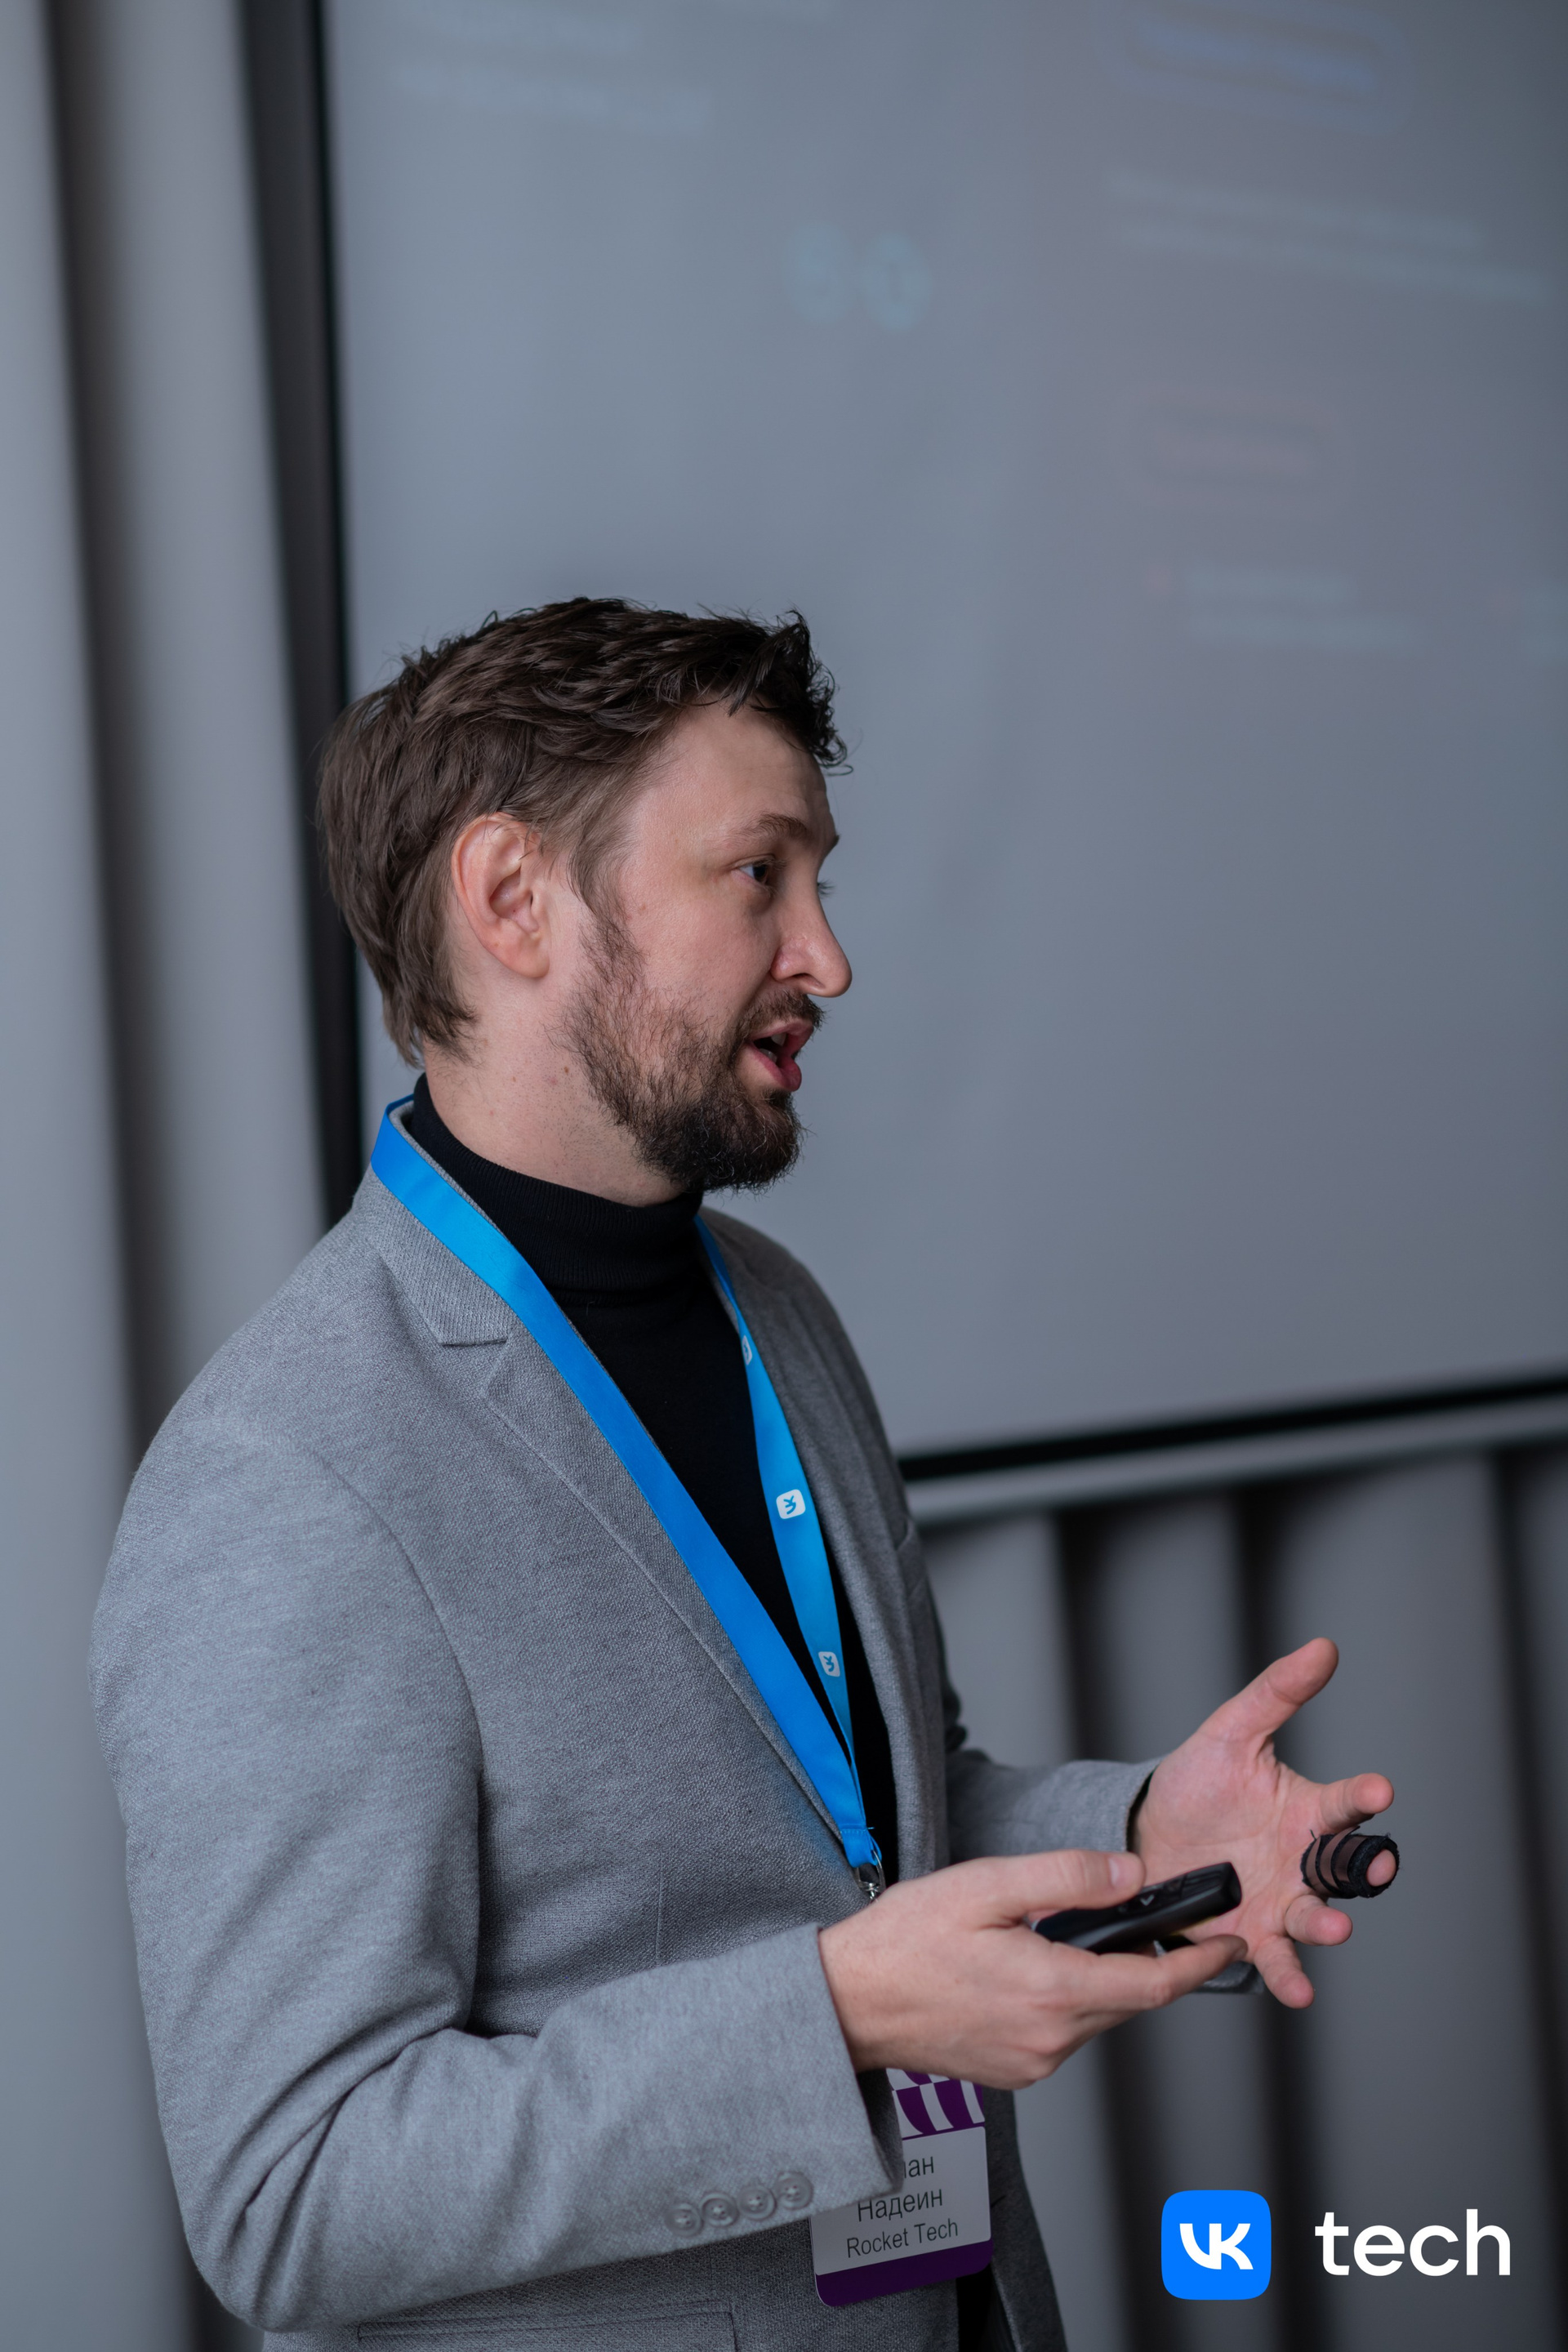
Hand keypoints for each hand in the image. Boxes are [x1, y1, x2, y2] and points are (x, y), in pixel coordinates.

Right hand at [818, 1848, 1244, 2089]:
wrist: (848, 2003)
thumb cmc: (905, 1940)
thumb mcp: (987, 1884)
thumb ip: (1067, 1876)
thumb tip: (1131, 1874)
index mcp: (1051, 1990)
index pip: (1155, 1985)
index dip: (1202, 1964)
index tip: (1229, 1943)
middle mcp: (1050, 2039)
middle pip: (1131, 2001)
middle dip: (1154, 1964)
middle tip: (1160, 1923)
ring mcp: (1032, 2062)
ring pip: (1098, 2017)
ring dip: (1106, 1981)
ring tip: (1082, 1936)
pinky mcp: (1014, 2072)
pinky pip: (1065, 2035)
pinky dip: (1071, 2001)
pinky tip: (1039, 1968)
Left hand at [1133, 1636, 1394, 2009]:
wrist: (1145, 1834)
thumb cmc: (1199, 1782)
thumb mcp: (1230, 1731)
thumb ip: (1277, 1694)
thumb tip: (1323, 1647)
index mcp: (1306, 1812)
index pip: (1346, 1803)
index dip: (1365, 1796)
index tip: (1380, 1789)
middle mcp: (1303, 1862)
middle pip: (1344, 1871)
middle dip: (1362, 1871)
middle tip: (1372, 1869)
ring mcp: (1280, 1903)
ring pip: (1314, 1918)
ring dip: (1326, 1926)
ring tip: (1330, 1928)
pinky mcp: (1251, 1937)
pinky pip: (1275, 1960)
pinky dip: (1289, 1977)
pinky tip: (1297, 1991)